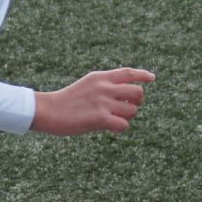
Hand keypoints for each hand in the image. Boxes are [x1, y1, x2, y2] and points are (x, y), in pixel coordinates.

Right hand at [31, 67, 155, 135]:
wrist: (49, 110)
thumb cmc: (67, 100)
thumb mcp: (87, 84)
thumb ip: (105, 85)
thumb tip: (126, 93)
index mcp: (101, 77)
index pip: (129, 73)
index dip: (143, 75)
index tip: (152, 78)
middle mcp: (105, 87)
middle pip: (138, 92)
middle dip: (136, 102)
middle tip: (127, 108)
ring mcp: (103, 102)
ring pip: (133, 110)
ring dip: (128, 117)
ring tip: (115, 120)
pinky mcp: (100, 118)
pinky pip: (123, 125)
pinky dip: (120, 128)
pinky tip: (111, 128)